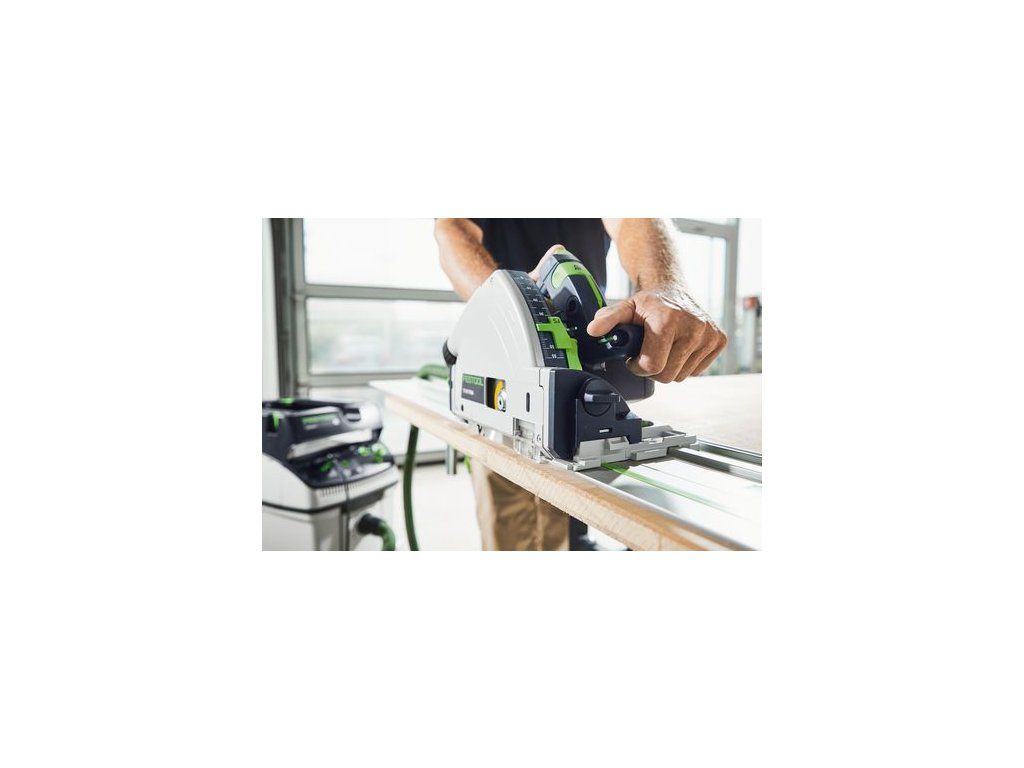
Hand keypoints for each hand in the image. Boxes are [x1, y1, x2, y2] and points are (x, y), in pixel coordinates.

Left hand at [586, 288, 726, 382]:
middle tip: (650, 351)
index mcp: (668, 320)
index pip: (653, 366)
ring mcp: (708, 334)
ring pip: (683, 376)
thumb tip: (593, 330)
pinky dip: (686, 364)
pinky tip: (680, 347)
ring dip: (671, 366)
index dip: (639, 366)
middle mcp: (693, 327)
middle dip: (654, 368)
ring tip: (665, 347)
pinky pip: (697, 371)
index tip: (636, 357)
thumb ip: (608, 319)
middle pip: (668, 375)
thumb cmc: (650, 303)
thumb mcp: (625, 307)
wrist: (674, 290)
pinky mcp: (719, 340)